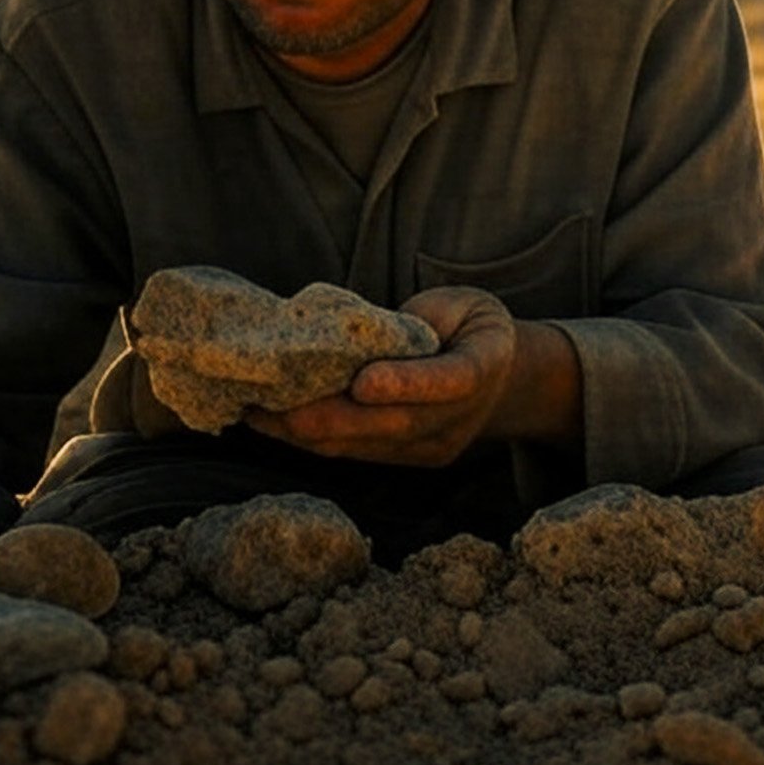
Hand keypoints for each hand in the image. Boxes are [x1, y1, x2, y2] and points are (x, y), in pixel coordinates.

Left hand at [246, 286, 517, 466]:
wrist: (507, 380)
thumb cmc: (470, 328)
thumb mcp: (459, 305)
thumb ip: (418, 321)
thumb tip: (353, 333)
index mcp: (485, 366)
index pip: (449, 380)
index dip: (405, 383)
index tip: (362, 382)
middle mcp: (461, 417)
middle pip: (394, 425)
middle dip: (329, 417)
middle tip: (272, 404)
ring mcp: (434, 446)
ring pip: (367, 445)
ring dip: (308, 433)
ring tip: (256, 411)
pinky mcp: (410, 459)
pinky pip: (357, 452)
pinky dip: (313, 438)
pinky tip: (273, 423)